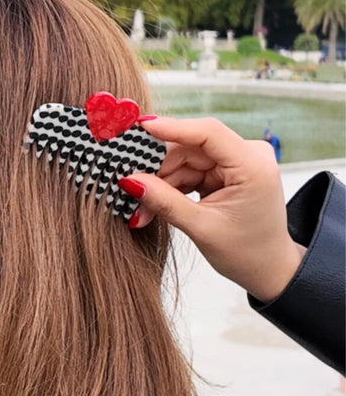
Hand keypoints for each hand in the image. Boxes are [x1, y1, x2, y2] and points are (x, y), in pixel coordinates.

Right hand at [119, 116, 305, 302]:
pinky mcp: (226, 172)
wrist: (266, 268)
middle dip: (158, 172)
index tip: (140, 127)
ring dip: (161, 184)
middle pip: (190, 148)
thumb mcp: (201, 228)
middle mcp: (248, 156)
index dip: (172, 128)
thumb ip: (165, 202)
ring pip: (185, 162)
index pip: (208, 133)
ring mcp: (237, 162)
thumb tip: (129, 180)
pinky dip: (171, 188)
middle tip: (131, 193)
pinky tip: (156, 206)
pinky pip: (189, 171)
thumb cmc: (246, 252)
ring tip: (144, 212)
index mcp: (253, 166)